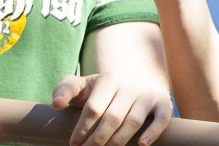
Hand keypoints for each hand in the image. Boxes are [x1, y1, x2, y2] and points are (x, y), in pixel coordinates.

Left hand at [51, 74, 173, 145]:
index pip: (94, 107)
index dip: (82, 129)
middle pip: (113, 117)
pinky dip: (153, 132)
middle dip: (97, 139)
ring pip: (134, 122)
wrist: (127, 86)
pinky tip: (141, 145)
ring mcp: (146, 94)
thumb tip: (57, 104)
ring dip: (118, 141)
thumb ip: (64, 91)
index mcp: (109, 79)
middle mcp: (130, 85)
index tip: (74, 143)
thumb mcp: (80, 86)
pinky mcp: (162, 103)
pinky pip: (162, 118)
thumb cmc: (97, 92)